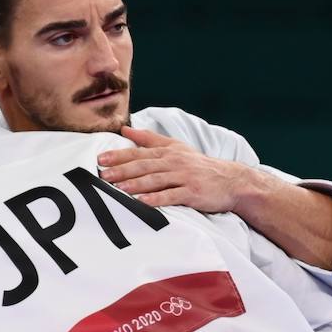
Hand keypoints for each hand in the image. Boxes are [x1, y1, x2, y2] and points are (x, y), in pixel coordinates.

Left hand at [96, 126, 256, 212]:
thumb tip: (125, 129)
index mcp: (168, 152)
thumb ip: (150, 138)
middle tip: (103, 174)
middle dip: (122, 170)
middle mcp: (174, 162)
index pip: (140, 152)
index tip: (101, 159)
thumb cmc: (199, 165)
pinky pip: (172, 195)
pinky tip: (143, 202)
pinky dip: (157, 199)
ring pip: (156, 180)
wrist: (230, 180)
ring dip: (136, 184)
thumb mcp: (176, 147)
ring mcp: (184, 177)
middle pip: (145, 165)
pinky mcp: (192, 192)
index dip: (119, 155)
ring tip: (118, 189)